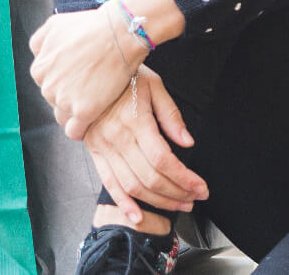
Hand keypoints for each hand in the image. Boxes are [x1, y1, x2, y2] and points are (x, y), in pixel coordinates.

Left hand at [29, 5, 142, 140]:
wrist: (119, 32)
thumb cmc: (92, 25)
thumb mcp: (55, 24)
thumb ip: (40, 41)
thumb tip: (39, 54)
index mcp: (39, 69)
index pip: (47, 84)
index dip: (65, 80)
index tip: (80, 75)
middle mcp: (47, 87)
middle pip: (55, 100)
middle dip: (70, 94)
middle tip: (92, 84)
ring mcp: (64, 100)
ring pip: (64, 116)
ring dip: (76, 110)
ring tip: (96, 99)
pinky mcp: (84, 111)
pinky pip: (75, 131)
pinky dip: (81, 129)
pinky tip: (91, 120)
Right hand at [84, 68, 207, 223]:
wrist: (87, 71)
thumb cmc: (127, 76)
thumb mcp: (155, 86)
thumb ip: (172, 116)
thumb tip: (188, 143)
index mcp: (136, 121)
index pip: (163, 160)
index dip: (184, 178)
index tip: (201, 187)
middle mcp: (118, 138)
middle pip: (150, 177)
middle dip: (176, 193)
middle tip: (196, 199)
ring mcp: (104, 148)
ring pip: (132, 185)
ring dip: (157, 201)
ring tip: (179, 206)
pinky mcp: (95, 153)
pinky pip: (109, 183)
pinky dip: (123, 203)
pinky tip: (137, 216)